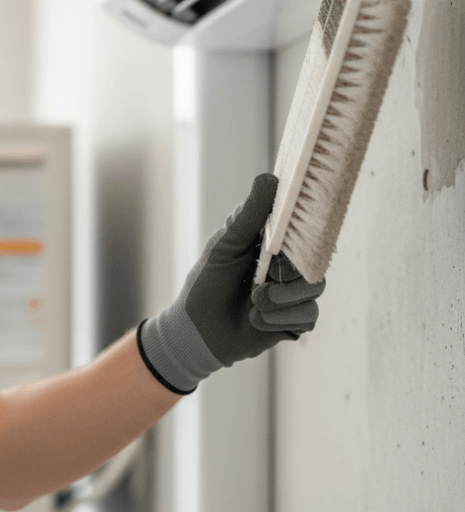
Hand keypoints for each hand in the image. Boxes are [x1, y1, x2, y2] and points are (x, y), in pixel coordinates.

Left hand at [138, 173, 324, 393]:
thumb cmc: (205, 285)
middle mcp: (287, 265)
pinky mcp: (295, 321)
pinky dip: (277, 320)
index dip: (306, 227)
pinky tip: (255, 320)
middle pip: (315, 259)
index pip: (303, 228)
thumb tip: (270, 177)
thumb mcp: (224, 247)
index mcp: (272, 243)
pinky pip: (307, 316)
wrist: (196, 334)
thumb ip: (248, 217)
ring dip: (279, 298)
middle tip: (264, 275)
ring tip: (252, 301)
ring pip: (313, 290)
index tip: (297, 231)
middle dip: (287, 270)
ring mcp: (293, 293)